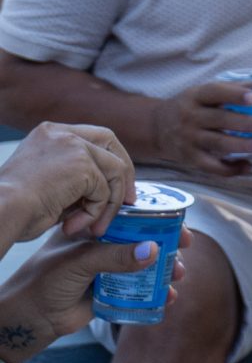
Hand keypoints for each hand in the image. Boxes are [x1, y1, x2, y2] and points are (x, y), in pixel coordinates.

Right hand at [0, 123, 133, 241]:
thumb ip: (75, 179)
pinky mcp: (82, 165)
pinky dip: (95, 213)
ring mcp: (74, 147)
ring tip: (94, 228)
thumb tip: (107, 190)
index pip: (95, 137)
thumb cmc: (12, 208)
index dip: (112, 159)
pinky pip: (104, 192)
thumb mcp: (46, 183)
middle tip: (127, 202)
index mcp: (49, 134)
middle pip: (111, 144)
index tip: (119, 184)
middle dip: (124, 175)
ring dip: (109, 204)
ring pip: (113, 172)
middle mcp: (62, 134)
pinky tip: (72, 226)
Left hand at [0, 226, 190, 358]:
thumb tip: (154, 251)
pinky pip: (139, 290)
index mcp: (94, 229)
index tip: (178, 226)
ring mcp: (108, 269)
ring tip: (177, 277)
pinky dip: (156, 293)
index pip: (131, 217)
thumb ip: (115, 257)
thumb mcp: (79, 262)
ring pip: (145, 265)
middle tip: (184, 250)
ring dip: (165, 270)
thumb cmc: (43, 282)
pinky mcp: (111, 292)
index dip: (158, 219)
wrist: (27, 320)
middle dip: (167, 245)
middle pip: (144, 240)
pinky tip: (166, 298)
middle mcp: (104, 246)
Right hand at [148, 81, 251, 179]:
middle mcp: (191, 117)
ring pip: (217, 143)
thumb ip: (240, 87)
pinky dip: (229, 169)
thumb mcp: (208, 92)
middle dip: (243, 123)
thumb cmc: (193, 106)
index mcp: (197, 96)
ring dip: (241, 146)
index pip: (215, 93)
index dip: (235, 95)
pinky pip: (210, 166)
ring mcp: (189, 139)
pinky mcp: (190, 158)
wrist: (156, 127)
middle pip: (219, 120)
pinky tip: (248, 166)